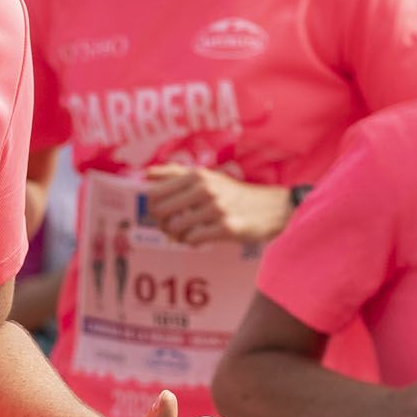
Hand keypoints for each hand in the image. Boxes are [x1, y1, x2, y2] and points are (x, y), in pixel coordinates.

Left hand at [139, 164, 291, 248]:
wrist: (271, 209)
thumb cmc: (234, 194)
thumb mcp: (208, 177)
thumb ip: (177, 174)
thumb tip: (146, 174)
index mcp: (197, 175)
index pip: (154, 193)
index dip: (153, 207)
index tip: (164, 213)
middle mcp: (205, 188)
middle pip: (160, 211)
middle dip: (162, 223)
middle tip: (173, 227)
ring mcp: (216, 208)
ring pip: (175, 228)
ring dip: (177, 235)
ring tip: (188, 233)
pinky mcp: (226, 228)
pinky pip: (192, 240)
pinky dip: (191, 242)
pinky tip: (200, 238)